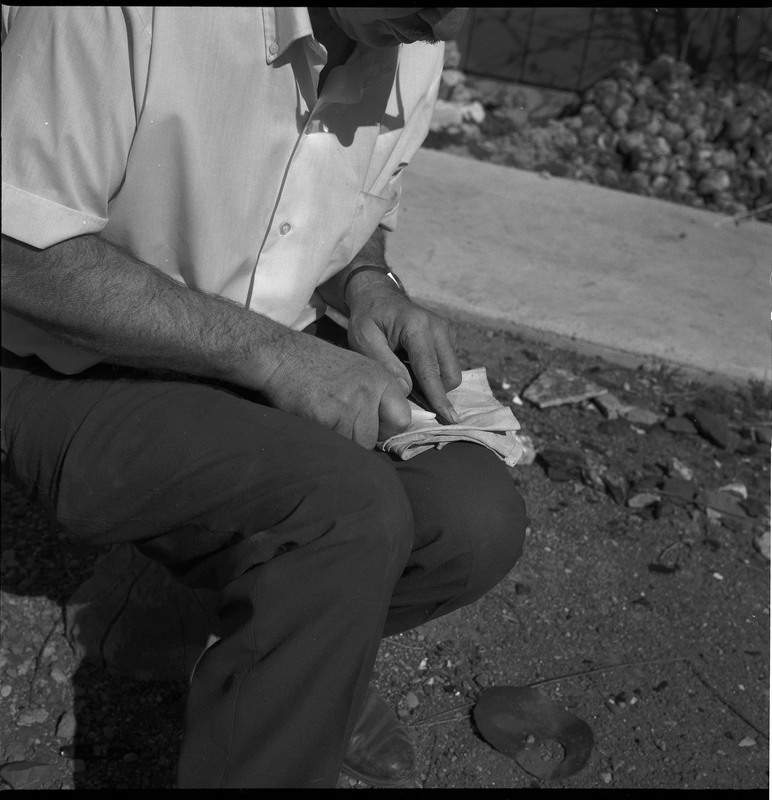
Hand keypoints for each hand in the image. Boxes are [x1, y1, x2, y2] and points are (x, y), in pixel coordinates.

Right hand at [261, 330, 411, 448]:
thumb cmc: (316, 365)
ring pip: (356, 444)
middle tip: (340, 420)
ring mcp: (349, 403)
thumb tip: (390, 429)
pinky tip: (314, 417)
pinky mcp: (326, 417)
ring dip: (341, 439)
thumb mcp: (358, 369)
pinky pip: (334, 443)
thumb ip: (377, 395)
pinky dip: (324, 437)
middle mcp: (369, 390)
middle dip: (359, 437)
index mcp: (382, 377)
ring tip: (326, 417)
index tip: (372, 425)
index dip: (386, 428)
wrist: (281, 356)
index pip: (402, 419)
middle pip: (376, 438)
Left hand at [346, 288, 461, 423]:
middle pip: (450, 375)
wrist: (379, 297)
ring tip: (406, 373)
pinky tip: (413, 366)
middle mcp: (439, 328)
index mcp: (417, 326)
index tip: (449, 418)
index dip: (438, 397)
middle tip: (407, 392)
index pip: (430, 370)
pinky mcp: (448, 338)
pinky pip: (448, 366)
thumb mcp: (364, 340)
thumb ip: (385, 365)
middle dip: (435, 392)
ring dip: (434, 383)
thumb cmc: (368, 318)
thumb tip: (407, 390)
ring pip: (451, 373)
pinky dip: (434, 374)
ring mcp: (447, 332)